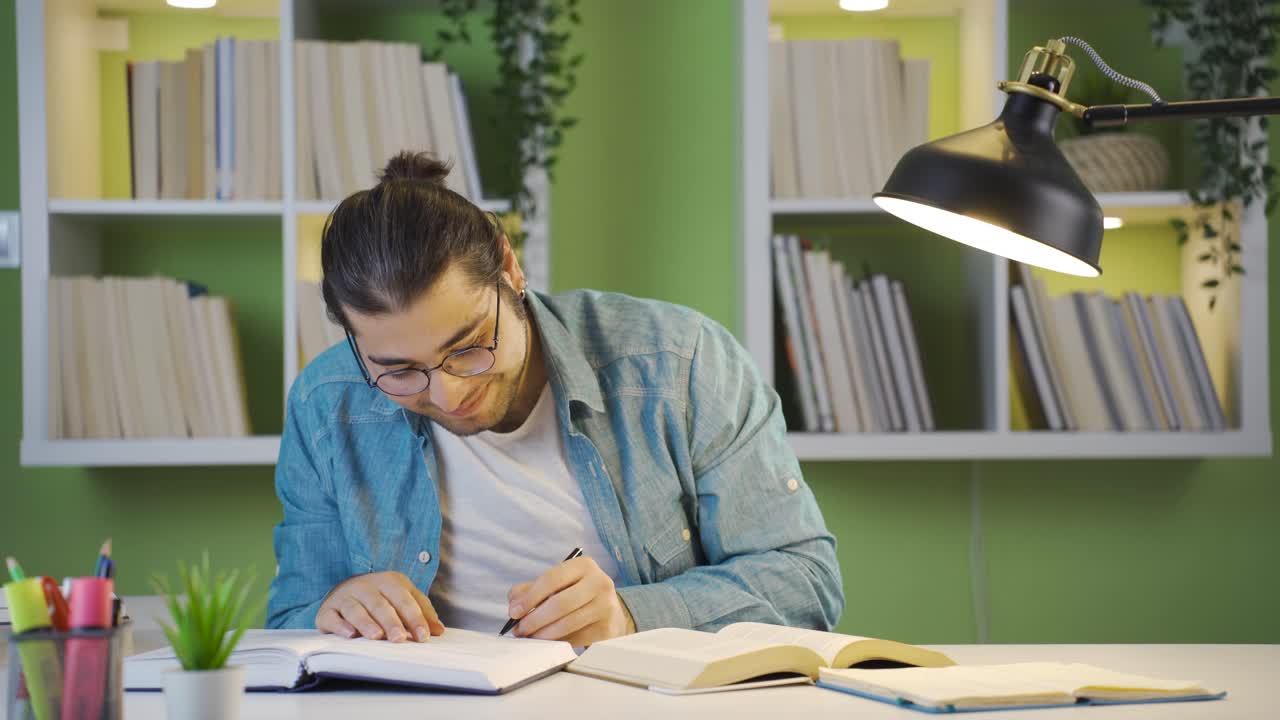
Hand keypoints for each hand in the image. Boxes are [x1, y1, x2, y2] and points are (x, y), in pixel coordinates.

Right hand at [315, 571, 445, 642]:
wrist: (344, 590)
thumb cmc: (380, 599)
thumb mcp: (403, 599)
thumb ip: (422, 612)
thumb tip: (439, 630)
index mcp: (388, 581)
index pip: (404, 599)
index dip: (415, 618)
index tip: (424, 636)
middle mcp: (365, 586)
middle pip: (380, 604)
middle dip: (391, 622)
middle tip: (400, 639)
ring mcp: (344, 597)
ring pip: (356, 609)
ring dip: (366, 623)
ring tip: (376, 637)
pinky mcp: (327, 610)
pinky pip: (332, 618)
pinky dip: (341, 626)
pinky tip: (350, 635)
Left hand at [507, 555, 635, 645]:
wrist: (610, 611)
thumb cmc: (577, 594)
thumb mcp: (557, 584)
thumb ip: (531, 589)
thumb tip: (514, 604)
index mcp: (584, 566)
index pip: (551, 579)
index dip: (529, 597)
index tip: (514, 612)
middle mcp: (599, 582)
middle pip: (559, 604)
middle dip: (534, 619)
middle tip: (519, 629)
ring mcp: (606, 606)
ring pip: (566, 624)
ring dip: (543, 634)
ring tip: (530, 637)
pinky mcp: (607, 629)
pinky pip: (575, 639)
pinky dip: (557, 643)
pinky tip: (548, 642)